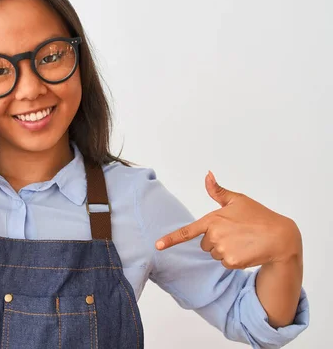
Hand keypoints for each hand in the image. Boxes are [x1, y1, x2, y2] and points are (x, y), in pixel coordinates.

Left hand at [155, 171, 301, 268]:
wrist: (281, 237)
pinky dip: (234, 259)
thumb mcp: (238, 200)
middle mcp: (215, 235)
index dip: (170, 239)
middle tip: (236, 234)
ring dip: (225, 250)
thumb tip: (207, 174)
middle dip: (217, 240)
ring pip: (214, 254)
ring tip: (243, 241)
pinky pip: (225, 263)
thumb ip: (218, 191)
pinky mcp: (231, 262)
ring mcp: (222, 249)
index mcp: (213, 219)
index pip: (187, 231)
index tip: (157, 245)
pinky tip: (246, 251)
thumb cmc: (259, 216)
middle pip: (204, 244)